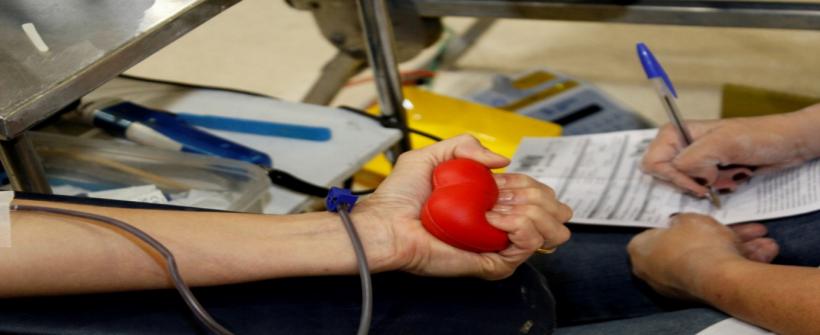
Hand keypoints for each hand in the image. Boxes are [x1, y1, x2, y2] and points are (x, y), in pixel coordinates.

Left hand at [355, 134, 571, 279]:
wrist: (387, 223)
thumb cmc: (399, 196)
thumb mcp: (431, 155)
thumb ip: (465, 145)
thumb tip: (502, 160)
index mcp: (485, 202)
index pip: (530, 195)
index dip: (532, 185)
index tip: (512, 180)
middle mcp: (494, 225)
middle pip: (546, 213)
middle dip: (543, 199)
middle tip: (511, 194)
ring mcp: (495, 245)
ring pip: (546, 233)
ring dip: (535, 213)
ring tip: (502, 209)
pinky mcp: (491, 263)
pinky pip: (525, 249)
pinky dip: (525, 230)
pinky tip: (502, 220)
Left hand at [627, 213, 777, 300]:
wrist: (719, 279)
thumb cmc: (696, 242)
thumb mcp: (690, 219)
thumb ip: (683, 219)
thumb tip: (678, 223)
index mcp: (641, 250)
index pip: (652, 233)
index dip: (673, 223)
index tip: (688, 216)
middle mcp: (654, 271)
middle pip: (688, 246)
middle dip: (717, 233)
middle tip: (735, 224)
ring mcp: (678, 284)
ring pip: (709, 259)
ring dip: (738, 246)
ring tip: (763, 236)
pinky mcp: (701, 295)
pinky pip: (719, 272)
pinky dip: (740, 260)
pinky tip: (767, 251)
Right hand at [641, 114, 806, 195]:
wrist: (788, 144)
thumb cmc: (758, 136)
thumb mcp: (723, 143)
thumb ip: (692, 158)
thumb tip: (679, 173)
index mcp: (674, 133)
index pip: (653, 163)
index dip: (674, 177)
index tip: (699, 183)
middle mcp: (680, 146)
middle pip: (666, 177)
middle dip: (693, 182)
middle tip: (716, 177)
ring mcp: (693, 160)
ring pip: (684, 186)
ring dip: (710, 186)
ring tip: (732, 174)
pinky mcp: (707, 172)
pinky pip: (699, 190)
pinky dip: (717, 189)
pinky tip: (734, 178)